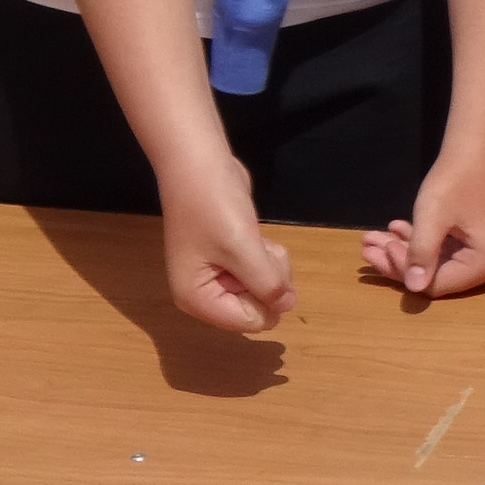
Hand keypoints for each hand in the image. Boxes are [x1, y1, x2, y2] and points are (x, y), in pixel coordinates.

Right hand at [158, 159, 295, 333]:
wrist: (199, 162)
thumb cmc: (214, 206)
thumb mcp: (243, 249)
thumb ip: (267, 284)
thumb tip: (287, 307)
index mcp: (197, 299)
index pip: (249, 322)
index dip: (268, 300)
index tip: (266, 268)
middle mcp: (205, 292)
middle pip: (258, 307)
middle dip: (269, 279)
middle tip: (259, 249)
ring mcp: (218, 274)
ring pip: (264, 288)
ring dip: (270, 263)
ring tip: (254, 237)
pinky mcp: (231, 257)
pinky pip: (261, 269)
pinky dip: (265, 253)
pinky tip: (253, 232)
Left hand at [358, 145, 484, 298]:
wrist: (484, 140)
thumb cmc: (459, 177)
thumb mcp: (433, 217)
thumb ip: (421, 255)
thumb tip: (413, 289)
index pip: (438, 283)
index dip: (404, 269)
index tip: (381, 248)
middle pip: (438, 274)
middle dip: (399, 259)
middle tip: (366, 246)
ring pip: (439, 260)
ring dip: (406, 247)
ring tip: (372, 236)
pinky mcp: (483, 238)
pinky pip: (450, 248)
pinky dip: (423, 239)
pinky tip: (398, 227)